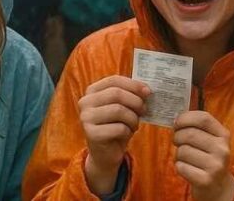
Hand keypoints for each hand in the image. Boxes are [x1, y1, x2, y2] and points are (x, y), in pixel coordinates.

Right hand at [79, 76, 149, 194]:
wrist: (105, 154)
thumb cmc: (115, 126)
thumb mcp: (122, 107)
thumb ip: (129, 95)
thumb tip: (146, 90)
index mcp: (92, 91)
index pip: (114, 80)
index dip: (133, 84)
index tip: (148, 91)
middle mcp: (85, 102)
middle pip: (116, 94)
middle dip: (135, 101)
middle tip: (144, 110)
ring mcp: (86, 118)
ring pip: (118, 110)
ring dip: (133, 118)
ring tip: (134, 124)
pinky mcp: (91, 134)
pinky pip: (118, 128)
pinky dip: (128, 131)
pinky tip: (126, 134)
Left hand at [173, 111, 233, 200]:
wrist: (218, 187)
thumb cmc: (208, 158)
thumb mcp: (211, 140)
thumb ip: (197, 128)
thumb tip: (176, 119)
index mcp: (224, 135)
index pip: (203, 118)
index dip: (185, 118)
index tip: (177, 123)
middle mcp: (222, 149)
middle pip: (189, 134)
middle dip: (177, 137)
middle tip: (177, 142)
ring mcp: (215, 166)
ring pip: (183, 151)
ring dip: (178, 154)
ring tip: (186, 158)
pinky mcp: (206, 180)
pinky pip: (181, 167)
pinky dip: (179, 167)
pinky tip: (187, 169)